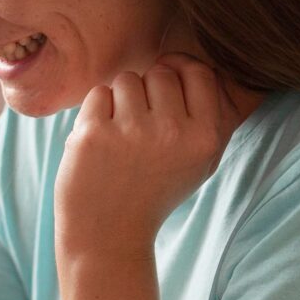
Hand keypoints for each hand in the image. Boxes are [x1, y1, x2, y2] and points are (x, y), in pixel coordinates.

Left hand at [54, 56, 245, 260]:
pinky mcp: (94, 133)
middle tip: (139, 131)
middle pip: (160, 73)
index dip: (180, 73)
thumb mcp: (198, 164)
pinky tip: (99, 144)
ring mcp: (132, 131)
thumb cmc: (153, 194)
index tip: (165, 92)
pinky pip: (98, 94)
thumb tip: (189, 63)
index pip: (199, 73)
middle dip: (147, 93)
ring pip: (126, 80)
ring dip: (119, 102)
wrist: (109, 236)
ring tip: (119, 139)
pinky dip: (94, 113)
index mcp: (205, 138)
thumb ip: (206, 116)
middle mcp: (173, 132)